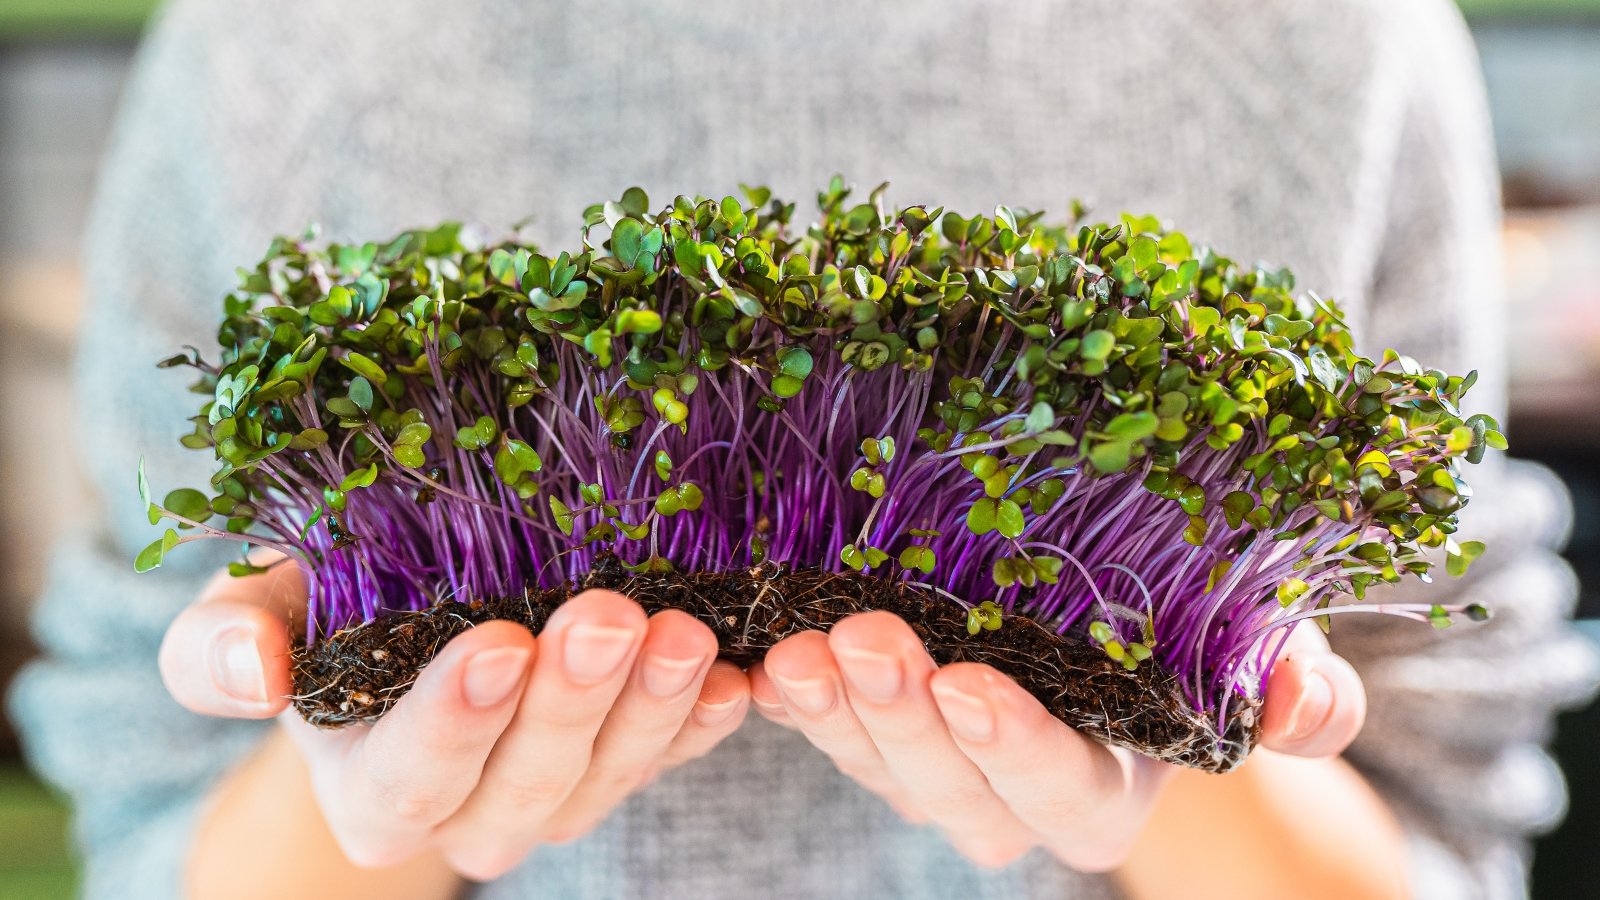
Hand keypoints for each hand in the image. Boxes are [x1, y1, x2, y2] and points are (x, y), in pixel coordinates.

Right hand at [159, 559, 751, 879]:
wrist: (406, 607)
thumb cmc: (323, 604)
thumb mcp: (259, 606)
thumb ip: (223, 643)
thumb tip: (252, 673)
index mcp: (374, 789)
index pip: (412, 776)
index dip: (456, 719)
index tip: (499, 642)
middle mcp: (470, 811)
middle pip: (528, 782)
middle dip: (573, 703)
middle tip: (609, 615)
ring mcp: (559, 791)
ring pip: (612, 776)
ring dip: (653, 707)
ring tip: (684, 630)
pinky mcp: (628, 757)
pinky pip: (676, 755)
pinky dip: (707, 717)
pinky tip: (735, 671)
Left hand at [747, 612, 1363, 870]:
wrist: (1114, 622)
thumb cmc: (1195, 635)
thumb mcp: (1264, 649)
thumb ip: (1299, 689)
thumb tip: (1302, 712)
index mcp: (1098, 794)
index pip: (1056, 785)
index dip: (1014, 745)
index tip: (973, 684)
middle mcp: (1003, 796)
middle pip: (945, 782)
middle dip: (903, 718)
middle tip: (867, 641)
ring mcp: (929, 766)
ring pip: (872, 760)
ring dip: (832, 709)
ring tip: (800, 646)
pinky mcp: (872, 727)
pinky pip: (823, 725)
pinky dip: (789, 696)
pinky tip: (760, 650)